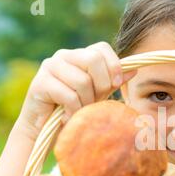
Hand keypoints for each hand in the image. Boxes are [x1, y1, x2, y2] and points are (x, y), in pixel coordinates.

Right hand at [15, 41, 136, 140]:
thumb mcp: (98, 94)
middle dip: (101, 85)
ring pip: (82, 80)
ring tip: (80, 110)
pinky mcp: (40, 83)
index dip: (113, 66)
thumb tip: (134, 70)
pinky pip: (69, 96)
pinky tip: (68, 116)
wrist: (45, 128)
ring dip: (86, 102)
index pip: (102, 48)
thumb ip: (113, 81)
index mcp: (79, 55)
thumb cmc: (74, 108)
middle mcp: (64, 55)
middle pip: (93, 59)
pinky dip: (73, 110)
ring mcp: (50, 67)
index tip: (116, 85)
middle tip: (95, 101)